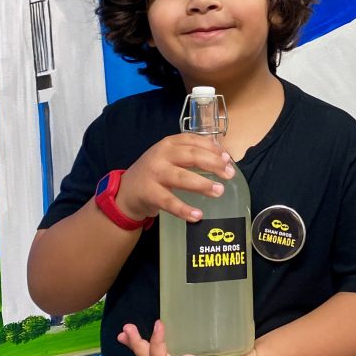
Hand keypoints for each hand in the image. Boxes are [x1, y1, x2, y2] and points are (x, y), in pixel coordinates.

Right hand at [115, 133, 235, 223]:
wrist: (126, 191)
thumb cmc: (155, 173)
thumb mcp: (170, 157)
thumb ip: (192, 154)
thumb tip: (223, 156)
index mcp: (169, 143)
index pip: (193, 140)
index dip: (213, 148)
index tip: (228, 158)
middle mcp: (161, 155)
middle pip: (191, 156)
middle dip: (213, 164)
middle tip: (229, 174)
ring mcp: (154, 174)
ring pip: (182, 177)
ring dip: (202, 184)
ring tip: (219, 191)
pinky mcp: (149, 193)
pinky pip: (169, 202)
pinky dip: (184, 209)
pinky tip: (197, 215)